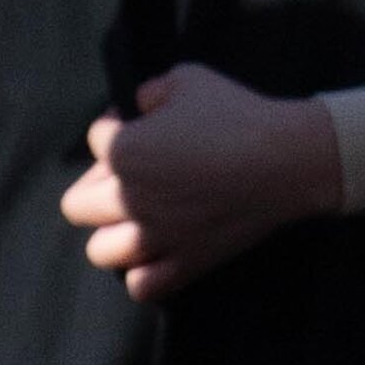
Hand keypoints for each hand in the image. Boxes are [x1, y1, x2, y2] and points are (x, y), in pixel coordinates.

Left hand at [62, 65, 343, 301]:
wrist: (287, 160)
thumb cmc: (237, 114)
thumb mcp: (185, 78)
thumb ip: (149, 93)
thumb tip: (138, 107)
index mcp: (124, 152)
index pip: (95, 139)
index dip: (118, 127)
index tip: (143, 125)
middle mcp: (128, 199)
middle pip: (77, 204)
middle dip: (98, 184)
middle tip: (133, 173)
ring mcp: (154, 237)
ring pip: (100, 250)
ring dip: (113, 232)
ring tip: (138, 217)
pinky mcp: (184, 263)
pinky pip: (141, 285)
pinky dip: (143, 272)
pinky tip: (159, 250)